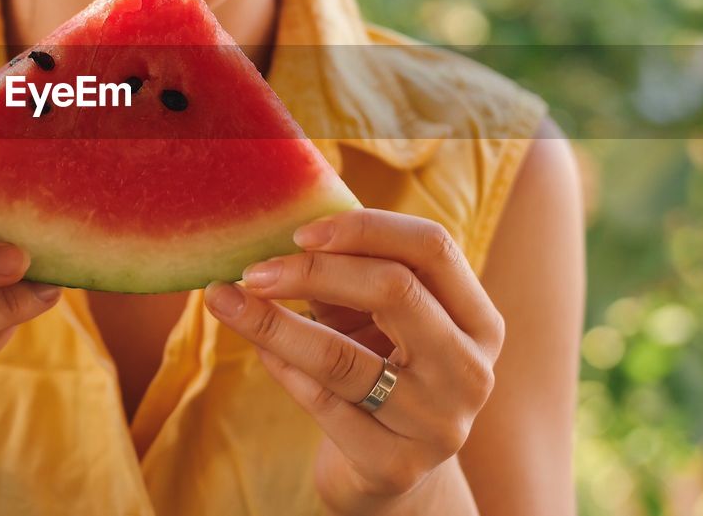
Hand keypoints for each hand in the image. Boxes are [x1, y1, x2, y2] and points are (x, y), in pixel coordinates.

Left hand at [203, 209, 503, 515]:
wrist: (384, 472)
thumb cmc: (377, 371)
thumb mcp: (375, 317)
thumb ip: (349, 273)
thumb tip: (283, 229)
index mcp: (478, 321)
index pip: (433, 248)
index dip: (364, 229)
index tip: (298, 232)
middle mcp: (470, 370)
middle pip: (395, 290)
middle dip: (313, 271)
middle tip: (252, 270)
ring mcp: (438, 423)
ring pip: (344, 356)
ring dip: (273, 323)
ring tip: (224, 299)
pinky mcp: (395, 466)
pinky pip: (321, 402)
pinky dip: (281, 367)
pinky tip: (258, 349)